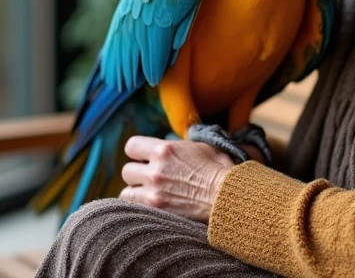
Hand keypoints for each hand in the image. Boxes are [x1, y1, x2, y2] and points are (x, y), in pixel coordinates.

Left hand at [120, 136, 234, 222]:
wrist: (228, 197)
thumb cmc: (220, 171)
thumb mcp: (203, 147)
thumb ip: (182, 146)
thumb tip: (177, 143)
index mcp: (165, 149)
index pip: (132, 146)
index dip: (137, 153)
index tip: (143, 158)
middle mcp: (155, 169)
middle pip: (127, 170)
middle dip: (136, 174)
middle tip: (148, 179)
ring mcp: (154, 192)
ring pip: (126, 192)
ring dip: (136, 193)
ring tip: (148, 195)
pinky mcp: (157, 211)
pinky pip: (134, 209)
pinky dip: (139, 208)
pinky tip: (150, 207)